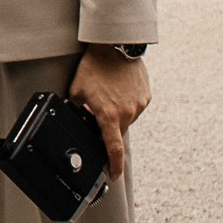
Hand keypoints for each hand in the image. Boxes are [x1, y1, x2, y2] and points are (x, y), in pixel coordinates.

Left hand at [70, 48, 149, 182]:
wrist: (114, 46)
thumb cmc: (93, 68)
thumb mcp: (76, 92)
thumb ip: (77, 111)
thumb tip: (78, 121)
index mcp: (108, 116)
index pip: (113, 149)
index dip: (114, 166)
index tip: (113, 176)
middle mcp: (127, 113)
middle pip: (118, 131)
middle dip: (108, 127)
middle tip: (99, 110)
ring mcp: (139, 105)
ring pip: (127, 118)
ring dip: (118, 113)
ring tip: (108, 94)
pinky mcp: (146, 95)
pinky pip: (135, 106)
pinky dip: (127, 103)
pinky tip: (118, 88)